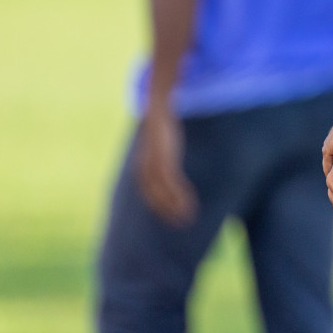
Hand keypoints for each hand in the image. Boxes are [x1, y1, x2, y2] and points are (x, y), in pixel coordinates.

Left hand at [135, 108, 197, 226]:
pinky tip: (189, 202)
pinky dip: (179, 195)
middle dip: (166, 211)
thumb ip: (162, 156)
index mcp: (143, 167)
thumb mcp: (160, 144)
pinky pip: (171, 182)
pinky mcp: (163, 157)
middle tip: (181, 224)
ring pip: (163, 192)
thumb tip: (168, 165)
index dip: (161, 208)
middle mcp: (144, 168)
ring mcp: (153, 163)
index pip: (150, 194)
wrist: (157, 108)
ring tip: (188, 217)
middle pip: (154, 196)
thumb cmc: (161, 126)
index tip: (174, 218)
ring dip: (175, 207)